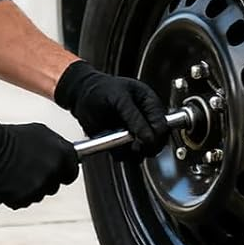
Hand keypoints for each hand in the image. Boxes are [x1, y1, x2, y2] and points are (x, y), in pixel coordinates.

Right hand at [0, 118, 79, 210]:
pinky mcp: (22, 199)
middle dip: (44, 180)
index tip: (58, 172)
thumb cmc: (11, 137)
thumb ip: (56, 146)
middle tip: (30, 170)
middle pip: (54, 185)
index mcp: (62, 154)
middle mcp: (53, 171)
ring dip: (29, 188)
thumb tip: (62, 153)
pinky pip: (23, 202)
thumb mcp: (41, 133)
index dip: (63, 172)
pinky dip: (15, 196)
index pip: (72, 171)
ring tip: (15, 173)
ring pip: (38, 195)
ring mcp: (38, 186)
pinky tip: (7, 182)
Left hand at [55, 61, 169, 155]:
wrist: (81, 96)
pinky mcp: (121, 142)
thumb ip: (133, 116)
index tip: (146, 140)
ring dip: (132, 152)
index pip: (162, 125)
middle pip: (156, 142)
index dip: (156, 135)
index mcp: (149, 104)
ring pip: (142, 152)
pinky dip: (119, 153)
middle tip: (134, 145)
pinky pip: (125, 155)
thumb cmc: (101, 88)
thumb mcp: (118, 96)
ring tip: (120, 141)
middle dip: (146, 146)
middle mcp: (144, 120)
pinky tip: (111, 141)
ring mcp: (133, 132)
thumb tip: (148, 135)